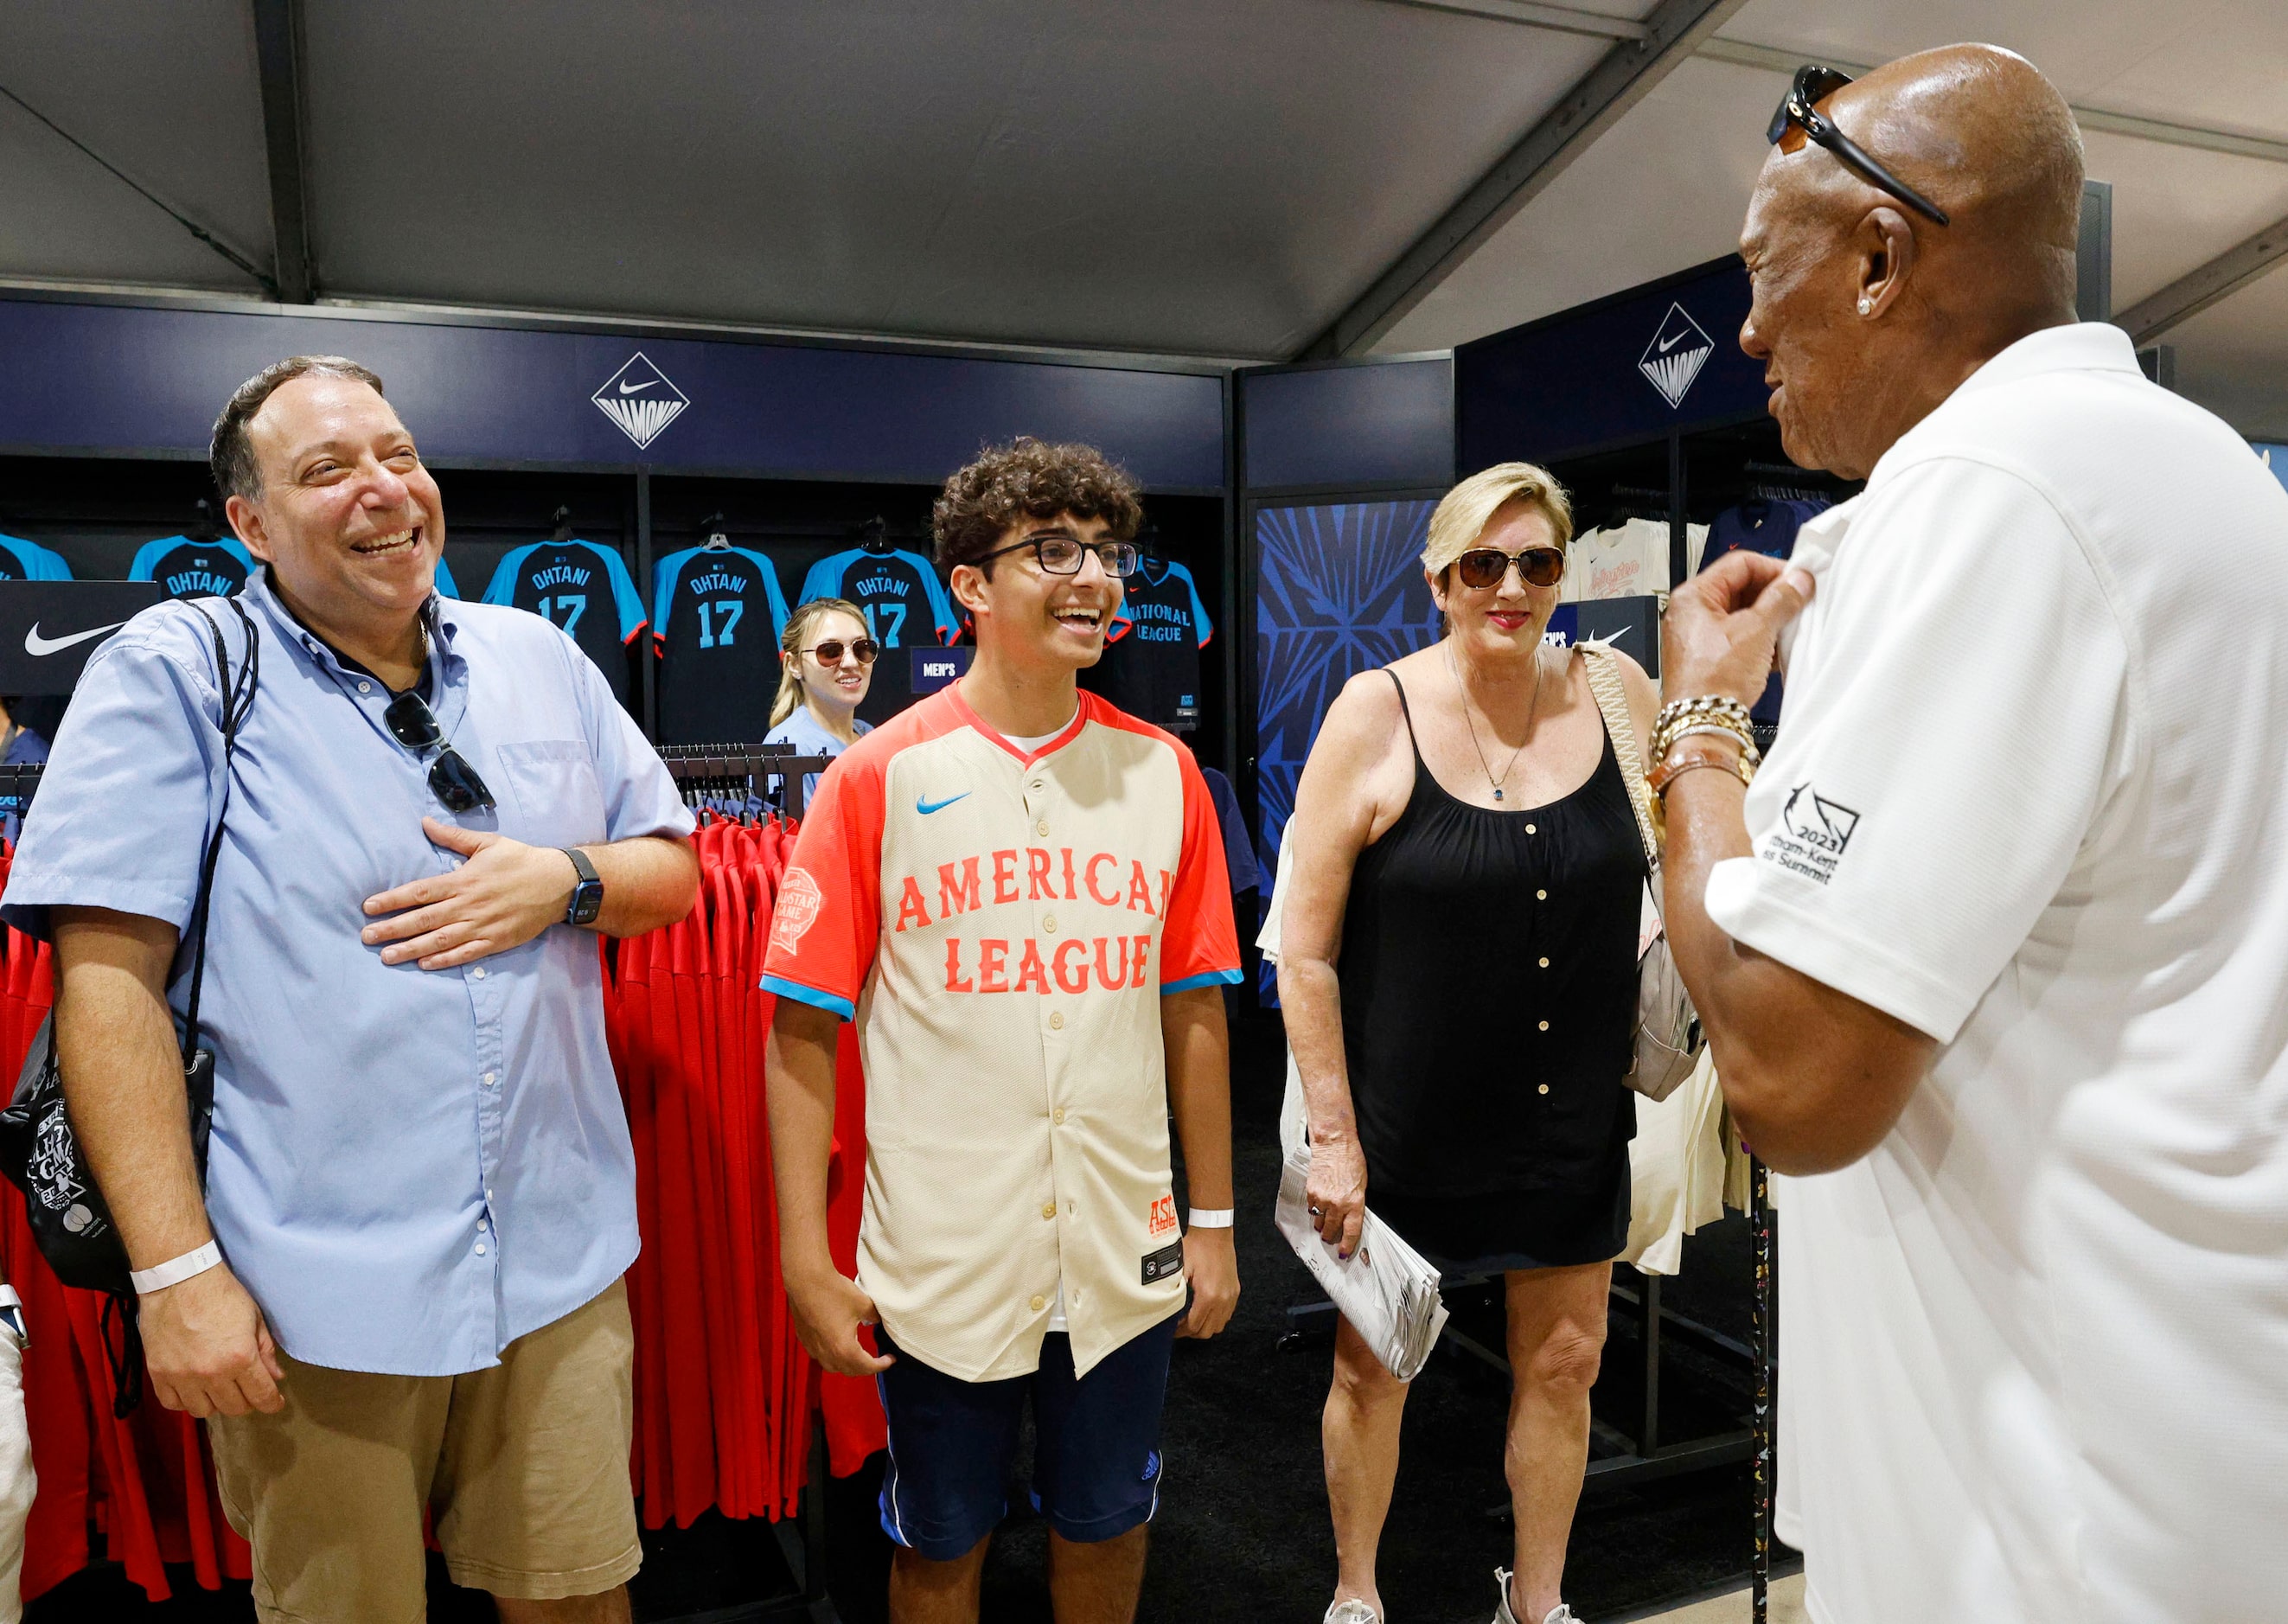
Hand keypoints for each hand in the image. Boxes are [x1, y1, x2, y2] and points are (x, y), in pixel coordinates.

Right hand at [140, 1263, 284, 1417]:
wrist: (180, 1278)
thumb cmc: (221, 1293)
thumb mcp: (254, 1317)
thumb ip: (265, 1351)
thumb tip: (276, 1377)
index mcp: (239, 1357)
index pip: (261, 1396)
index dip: (272, 1403)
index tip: (274, 1402)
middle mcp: (211, 1373)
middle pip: (234, 1408)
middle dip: (247, 1400)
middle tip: (247, 1388)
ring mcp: (182, 1376)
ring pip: (204, 1411)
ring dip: (216, 1402)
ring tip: (219, 1387)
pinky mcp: (158, 1373)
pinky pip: (172, 1403)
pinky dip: (185, 1401)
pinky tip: (193, 1388)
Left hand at [361, 819, 577, 969]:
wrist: (558, 883)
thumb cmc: (521, 860)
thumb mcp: (487, 843)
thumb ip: (453, 837)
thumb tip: (424, 823)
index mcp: (463, 880)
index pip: (419, 892)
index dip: (392, 900)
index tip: (369, 907)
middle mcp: (468, 905)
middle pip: (423, 920)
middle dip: (392, 929)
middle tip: (367, 937)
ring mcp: (482, 925)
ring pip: (439, 941)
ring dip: (411, 949)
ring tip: (387, 956)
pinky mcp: (496, 941)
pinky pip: (466, 954)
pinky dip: (445, 960)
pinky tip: (425, 964)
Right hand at [785, 1265, 893, 1376]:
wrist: (806, 1280)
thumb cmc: (833, 1292)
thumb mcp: (864, 1304)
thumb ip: (875, 1317)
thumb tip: (878, 1321)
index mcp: (844, 1349)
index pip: (867, 1367)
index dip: (881, 1365)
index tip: (890, 1359)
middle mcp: (827, 1354)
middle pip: (850, 1371)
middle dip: (866, 1367)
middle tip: (877, 1359)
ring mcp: (814, 1348)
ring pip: (833, 1367)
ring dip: (847, 1365)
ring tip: (858, 1355)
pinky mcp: (805, 1340)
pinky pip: (820, 1356)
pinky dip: (832, 1356)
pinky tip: (836, 1345)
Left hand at [1177, 1227, 1238, 1339]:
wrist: (1214, 1231)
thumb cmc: (1196, 1247)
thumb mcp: (1179, 1269)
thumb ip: (1174, 1292)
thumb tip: (1165, 1309)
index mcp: (1208, 1295)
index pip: (1194, 1325)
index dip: (1181, 1331)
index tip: (1172, 1329)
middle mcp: (1223, 1299)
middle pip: (1207, 1331)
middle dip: (1191, 1332)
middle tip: (1179, 1327)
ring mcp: (1231, 1296)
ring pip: (1219, 1326)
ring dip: (1205, 1327)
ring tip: (1191, 1321)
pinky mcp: (1235, 1291)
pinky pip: (1227, 1315)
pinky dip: (1216, 1318)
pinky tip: (1205, 1312)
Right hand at [1305, 1134, 1367, 1258]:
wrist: (1334, 1145)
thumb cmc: (1351, 1161)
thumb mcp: (1362, 1185)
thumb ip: (1356, 1204)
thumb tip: (1351, 1218)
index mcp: (1354, 1203)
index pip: (1351, 1231)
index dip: (1346, 1245)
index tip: (1343, 1252)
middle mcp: (1338, 1204)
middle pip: (1331, 1230)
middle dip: (1331, 1237)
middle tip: (1330, 1238)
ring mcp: (1322, 1198)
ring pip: (1319, 1221)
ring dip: (1321, 1225)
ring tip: (1323, 1224)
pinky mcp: (1311, 1192)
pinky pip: (1311, 1209)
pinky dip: (1315, 1210)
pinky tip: (1318, 1206)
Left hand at [1661, 551, 1815, 709]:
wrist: (1703, 723)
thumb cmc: (1714, 679)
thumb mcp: (1756, 631)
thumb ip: (1781, 600)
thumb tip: (1797, 581)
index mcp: (1693, 596)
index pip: (1740, 564)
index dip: (1773, 568)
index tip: (1798, 579)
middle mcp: (1691, 613)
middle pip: (1741, 588)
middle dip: (1773, 596)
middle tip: (1799, 602)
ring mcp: (1698, 636)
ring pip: (1742, 615)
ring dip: (1770, 620)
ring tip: (1790, 628)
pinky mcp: (1708, 658)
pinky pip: (1739, 638)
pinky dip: (1760, 640)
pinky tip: (1778, 651)